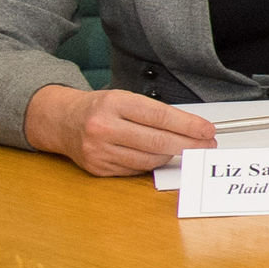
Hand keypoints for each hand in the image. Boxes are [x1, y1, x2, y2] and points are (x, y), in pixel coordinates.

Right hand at [25, 83, 216, 177]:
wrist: (62, 120)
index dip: (189, 126)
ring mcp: (99, 150)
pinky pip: (137, 169)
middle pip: (158, 141)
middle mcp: (104, 127)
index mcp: (114, 103)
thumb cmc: (100, 108)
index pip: (160, 116)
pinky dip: (152, 162)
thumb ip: (155, 112)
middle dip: (189, 145)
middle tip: (206, 145)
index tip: (207, 130)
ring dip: (172, 155)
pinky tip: (157, 154)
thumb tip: (193, 128)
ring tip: (183, 147)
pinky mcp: (98, 167)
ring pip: (150, 159)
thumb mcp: (125, 98)